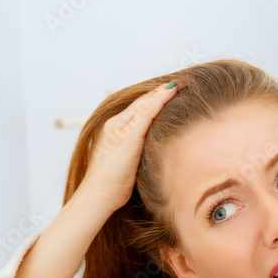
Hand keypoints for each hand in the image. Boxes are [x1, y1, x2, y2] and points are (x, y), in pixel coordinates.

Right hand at [75, 82, 179, 213]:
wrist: (98, 195)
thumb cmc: (111, 186)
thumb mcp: (126, 164)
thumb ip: (136, 154)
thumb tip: (150, 154)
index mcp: (113, 130)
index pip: (136, 109)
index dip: (153, 99)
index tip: (170, 91)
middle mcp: (115, 125)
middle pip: (141, 102)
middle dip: (159, 91)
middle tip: (180, 81)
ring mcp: (120, 129)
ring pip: (144, 104)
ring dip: (162, 91)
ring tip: (180, 82)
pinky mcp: (128, 136)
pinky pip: (146, 112)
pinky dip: (159, 100)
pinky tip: (171, 91)